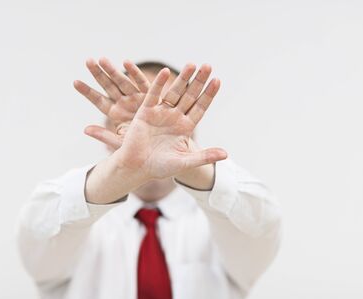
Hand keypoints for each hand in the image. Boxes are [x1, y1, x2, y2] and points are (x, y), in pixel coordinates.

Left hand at [73, 58, 149, 146]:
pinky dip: (134, 72)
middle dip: (98, 74)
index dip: (87, 91)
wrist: (162, 143)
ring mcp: (135, 96)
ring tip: (102, 59)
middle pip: (108, 86)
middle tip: (88, 61)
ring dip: (112, 70)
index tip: (75, 82)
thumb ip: (104, 136)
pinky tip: (125, 62)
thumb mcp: (121, 142)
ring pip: (122, 81)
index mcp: (115, 113)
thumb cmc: (141, 144)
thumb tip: (84, 130)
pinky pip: (141, 82)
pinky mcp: (149, 94)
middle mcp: (124, 102)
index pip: (98, 100)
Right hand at [111, 67, 226, 179]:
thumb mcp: (185, 162)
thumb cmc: (160, 167)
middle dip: (198, 82)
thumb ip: (204, 157)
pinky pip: (153, 95)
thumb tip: (226, 155)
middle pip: (189, 96)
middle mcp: (174, 117)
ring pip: (174, 93)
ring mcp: (160, 113)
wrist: (136, 168)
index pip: (200, 107)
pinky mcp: (145, 112)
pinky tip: (165, 72)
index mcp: (185, 128)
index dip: (208, 94)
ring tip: (192, 64)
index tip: (218, 80)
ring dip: (182, 79)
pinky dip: (158, 84)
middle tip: (208, 66)